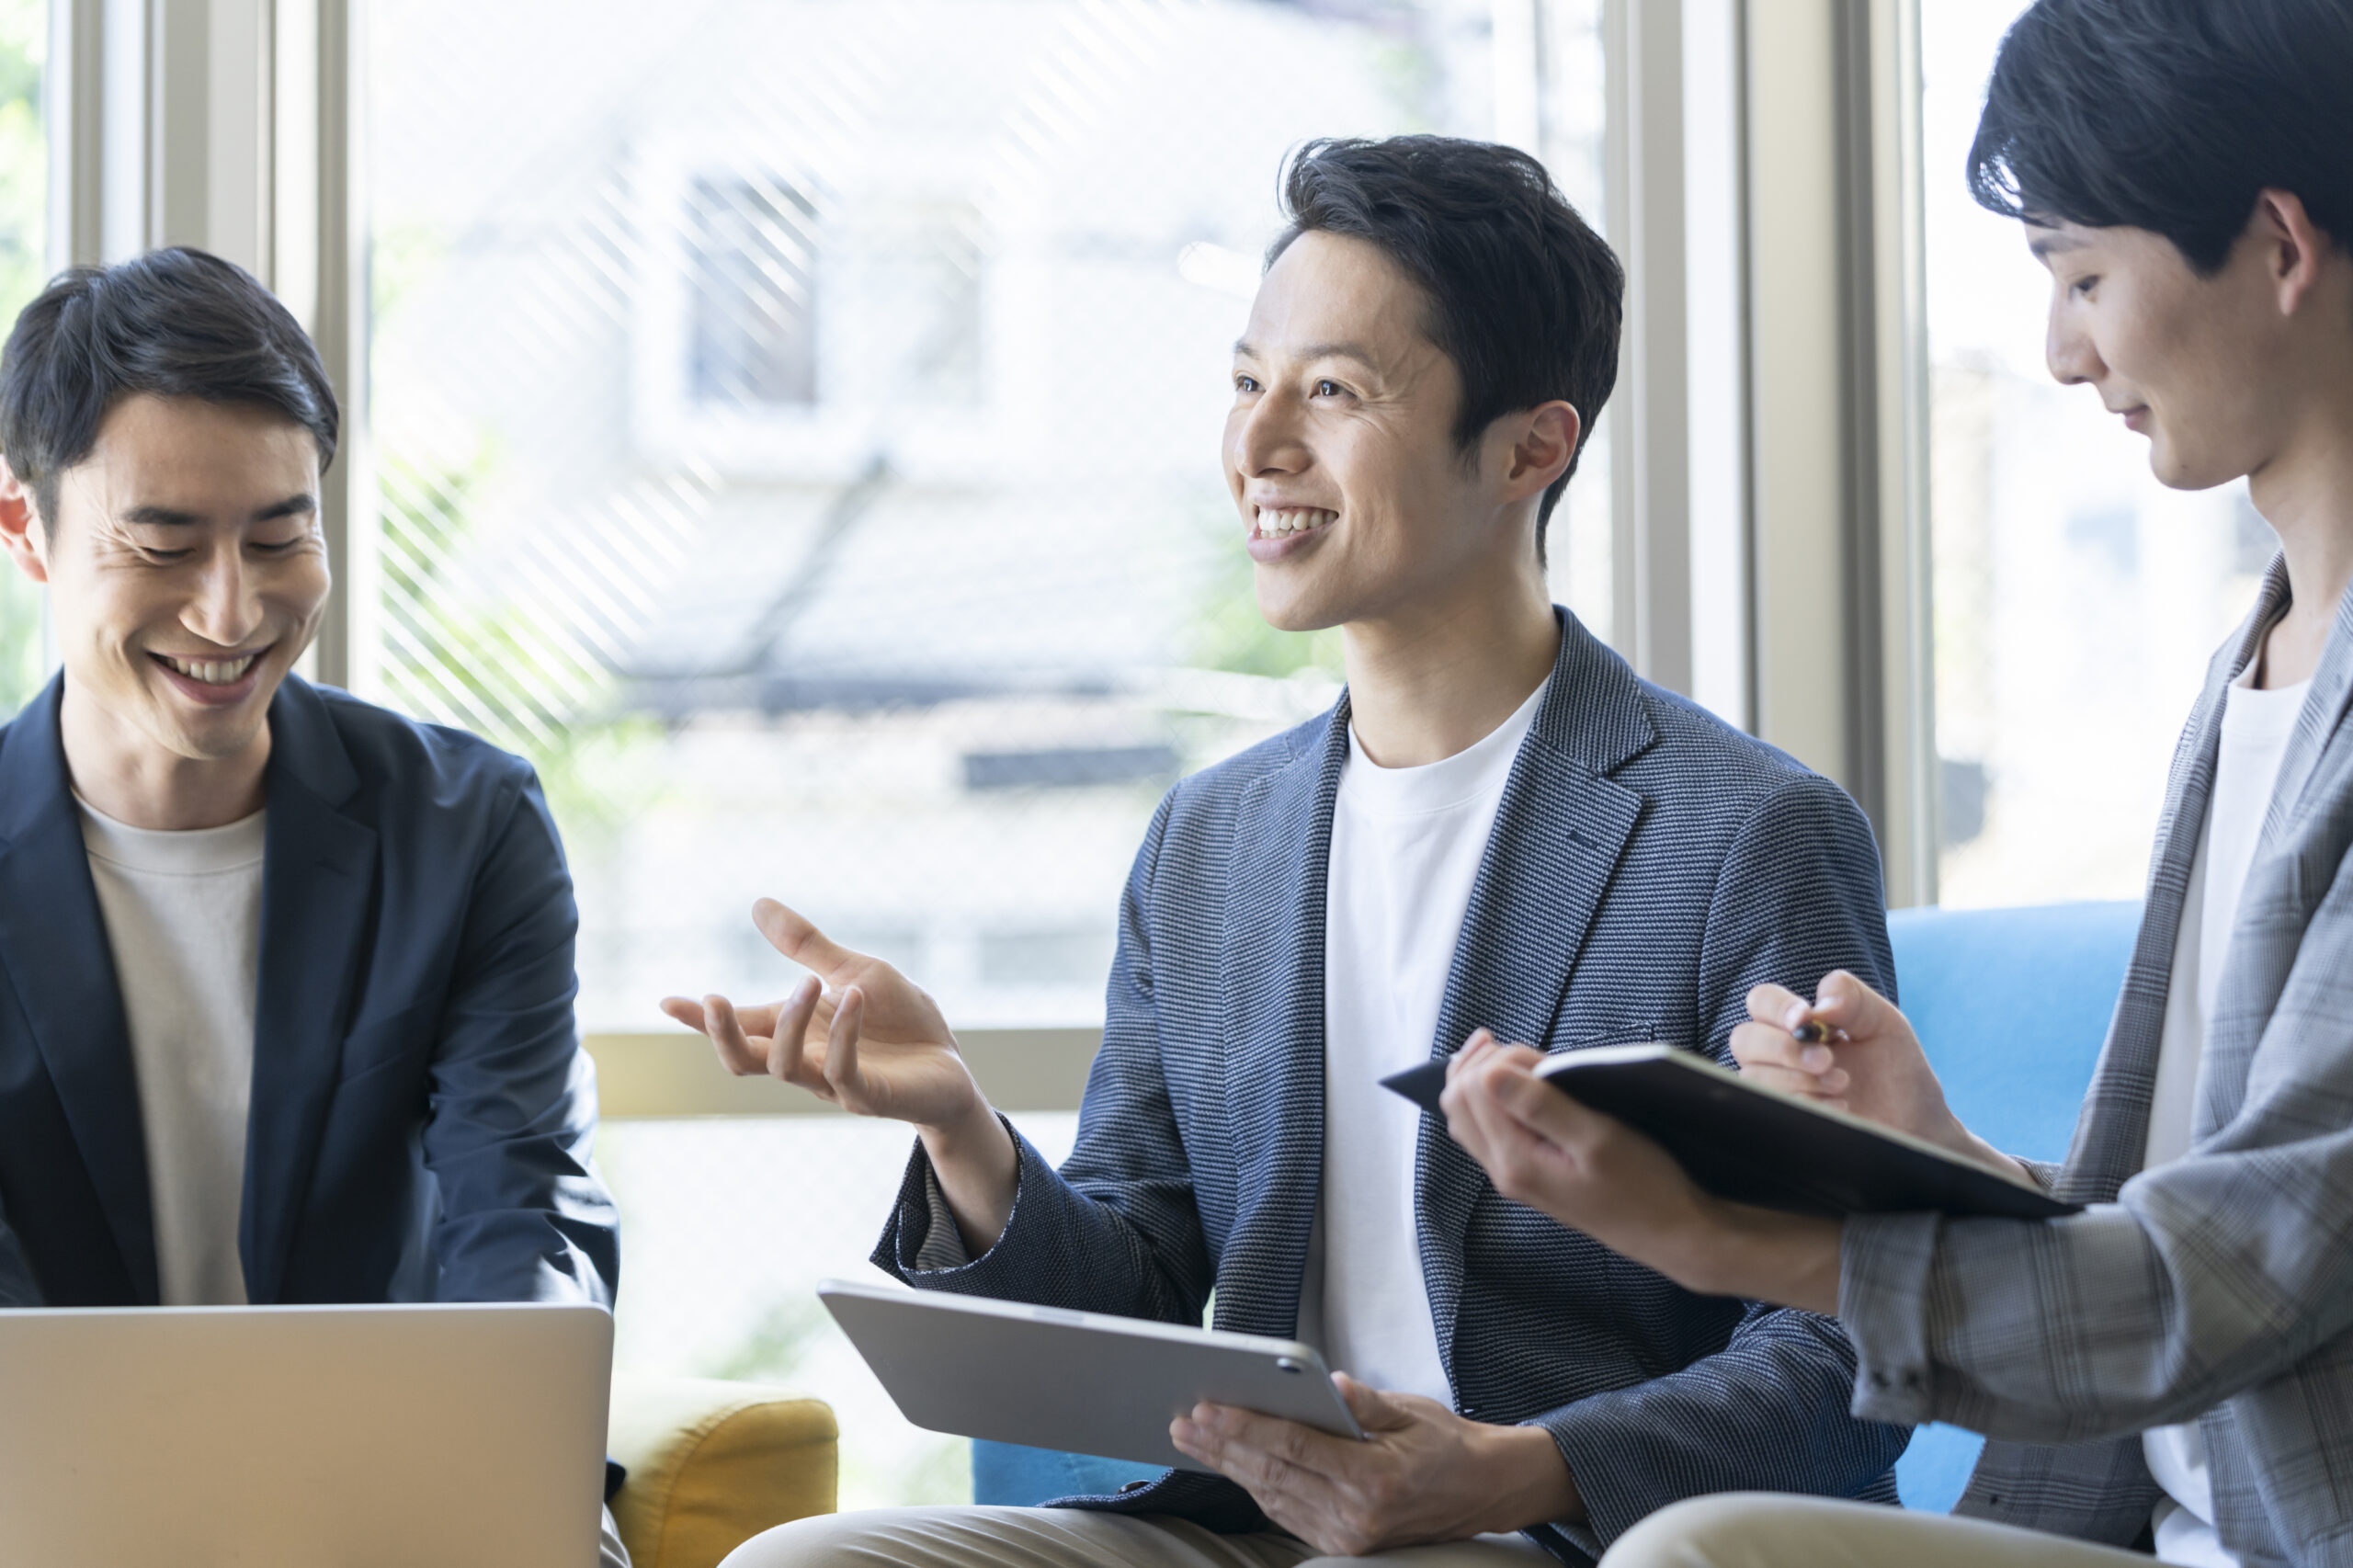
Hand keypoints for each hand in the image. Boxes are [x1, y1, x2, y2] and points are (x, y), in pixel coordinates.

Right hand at [661, 899, 981, 1131]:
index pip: (740, 1026)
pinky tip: (854, 996)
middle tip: (713, 998)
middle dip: (720, 1034)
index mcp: (796, 1031)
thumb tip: (757, 903)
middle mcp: (806, 1059)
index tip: (665, 1001)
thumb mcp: (855, 971)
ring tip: (810, 981)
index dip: (700, 1019)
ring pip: (784, 1066)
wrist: (951, 1065)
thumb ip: (806, 946)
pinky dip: (845, 1033)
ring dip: (790, 1022)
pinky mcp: (868, 1096)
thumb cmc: (901, 1021)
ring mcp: (833, 1083)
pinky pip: (844, 1071)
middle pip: (743, 1059)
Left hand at [1167, 1373, 1579, 1553]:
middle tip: (1183, 1421)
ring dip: (1229, 1467)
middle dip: (1222, 1446)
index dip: (1245, 1427)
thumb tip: (1333, 1383)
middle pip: (1273, 1475)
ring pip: (1272, 1497)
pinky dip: (1255, 1488)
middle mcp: (1358, 1514)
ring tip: (1194, 1439)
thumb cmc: (1447, 1445)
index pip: (1294, 1448)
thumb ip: (1367, 1403)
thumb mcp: (1413, 1412)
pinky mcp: (1344, 1544)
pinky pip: (1287, 1514)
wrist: (1483, 1492)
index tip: (1208, 1408)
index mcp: (1375, 1477)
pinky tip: (1231, 1465)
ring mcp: (1349, 1536)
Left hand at [1439, 1031, 1841, 1313]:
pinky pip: (1489, 1132)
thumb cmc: (1647, 1187)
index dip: (1493, 1057)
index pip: (1471, 1091)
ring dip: (1482, 1082)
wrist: (1671, 1234)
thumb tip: (1489, 1073)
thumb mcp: (1599, 1137)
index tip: (1533, 1050)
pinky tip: (1522, 1090)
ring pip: (1469, 1118)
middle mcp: (1505, 1171)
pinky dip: (1494, 1103)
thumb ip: (1540, 1104)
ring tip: (1514, 1060)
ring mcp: (1515, 1176)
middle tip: (1515, 1046)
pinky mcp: (1530, 1177)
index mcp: (1516, 1160)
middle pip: (1458, 1103)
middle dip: (1478, 1064)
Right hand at [1729, 972, 2026, 1180]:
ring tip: (1842, 1085)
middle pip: (1744, 1040)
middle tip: (1827, 1060)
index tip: (1807, 1018)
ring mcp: (1777, 1090)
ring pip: (1754, 1077)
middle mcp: (1778, 1055)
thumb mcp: (1885, 1022)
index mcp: (1798, 1024)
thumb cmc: (1897, 1072)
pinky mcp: (1784, 1119)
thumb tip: (1820, 1005)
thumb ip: (1852, 997)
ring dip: (1799, 1079)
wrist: (1916, 1126)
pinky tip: (1840, 1107)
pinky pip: (1770, 1108)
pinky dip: (1806, 1104)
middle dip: (1785, 1048)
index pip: (1761, 1002)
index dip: (1776, 1007)